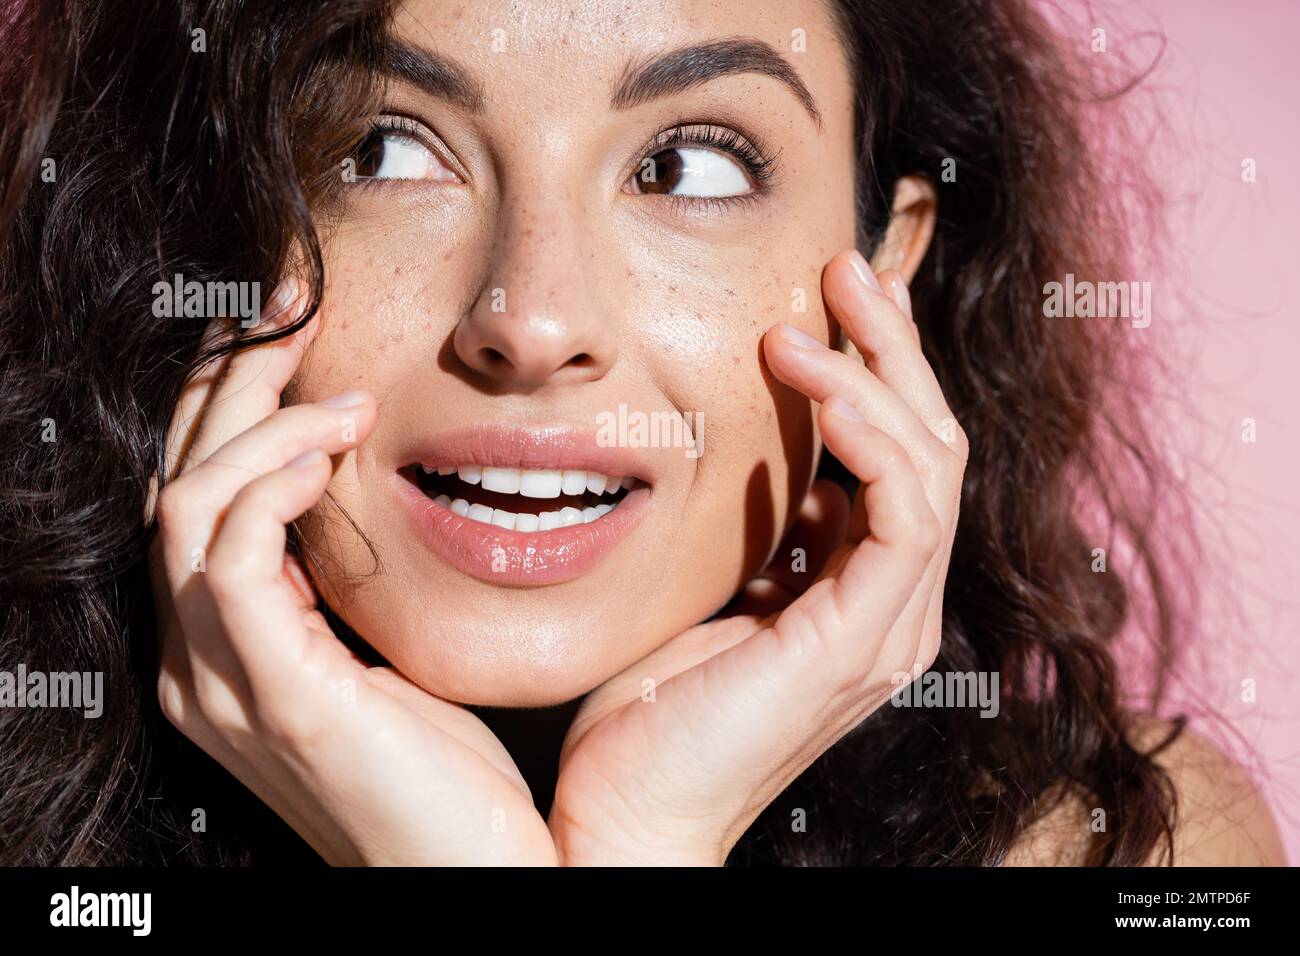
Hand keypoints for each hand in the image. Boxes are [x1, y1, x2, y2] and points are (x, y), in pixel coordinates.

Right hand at [147, 281, 556, 865]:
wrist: (473, 876)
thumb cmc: (445, 768)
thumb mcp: (385, 650)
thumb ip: (347, 581)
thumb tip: (363, 481)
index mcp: (226, 646)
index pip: (194, 496)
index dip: (226, 405)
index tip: (289, 330)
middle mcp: (200, 662)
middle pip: (175, 484)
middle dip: (226, 384)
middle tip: (290, 306)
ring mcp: (223, 684)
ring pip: (188, 510)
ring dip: (256, 427)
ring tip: (338, 388)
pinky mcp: (276, 699)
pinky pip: (235, 562)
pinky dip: (270, 490)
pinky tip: (330, 454)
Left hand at [547, 250, 966, 864]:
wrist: (625, 815)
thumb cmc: (647, 712)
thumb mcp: (709, 591)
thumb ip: (757, 534)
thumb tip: (772, 467)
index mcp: (858, 592)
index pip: (898, 457)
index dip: (873, 370)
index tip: (823, 301)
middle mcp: (893, 606)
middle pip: (930, 444)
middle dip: (892, 349)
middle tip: (843, 266)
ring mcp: (887, 626)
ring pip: (931, 463)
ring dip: (880, 373)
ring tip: (816, 307)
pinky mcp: (861, 641)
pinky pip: (903, 510)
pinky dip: (870, 434)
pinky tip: (818, 383)